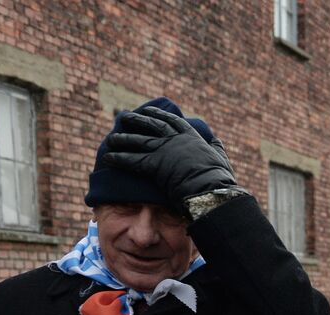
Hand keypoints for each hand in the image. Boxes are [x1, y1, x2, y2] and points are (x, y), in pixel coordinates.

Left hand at [102, 106, 236, 208]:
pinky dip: (120, 158)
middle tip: (125, 117)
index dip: (159, 115)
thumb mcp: (221, 158)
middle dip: (137, 121)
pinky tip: (108, 157)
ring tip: (112, 138)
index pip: (172, 121)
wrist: (211, 189)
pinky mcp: (154, 165)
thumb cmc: (219, 177)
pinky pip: (133, 160)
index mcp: (191, 137)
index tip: (148, 111)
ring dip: (123, 139)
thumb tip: (216, 140)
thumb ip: (217, 147)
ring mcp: (164, 151)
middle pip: (151, 126)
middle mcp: (174, 140)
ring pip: (139, 141)